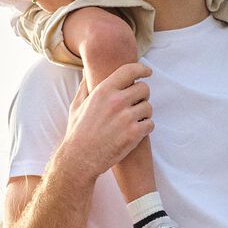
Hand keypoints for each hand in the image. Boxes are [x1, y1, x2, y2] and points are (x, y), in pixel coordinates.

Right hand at [62, 62, 152, 181]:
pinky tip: (136, 132)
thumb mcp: (76, 106)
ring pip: (148, 107)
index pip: (129, 70)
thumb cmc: (78, 132)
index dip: (142, 69)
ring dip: (144, 114)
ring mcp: (126, 118)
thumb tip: (87, 72)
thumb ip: (84, 87)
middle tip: (137, 104)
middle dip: (143, 96)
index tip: (147, 72)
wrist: (80, 159)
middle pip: (144, 89)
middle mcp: (116, 101)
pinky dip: (145, 128)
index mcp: (103, 91)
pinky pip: (150, 124)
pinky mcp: (133, 134)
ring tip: (134, 120)